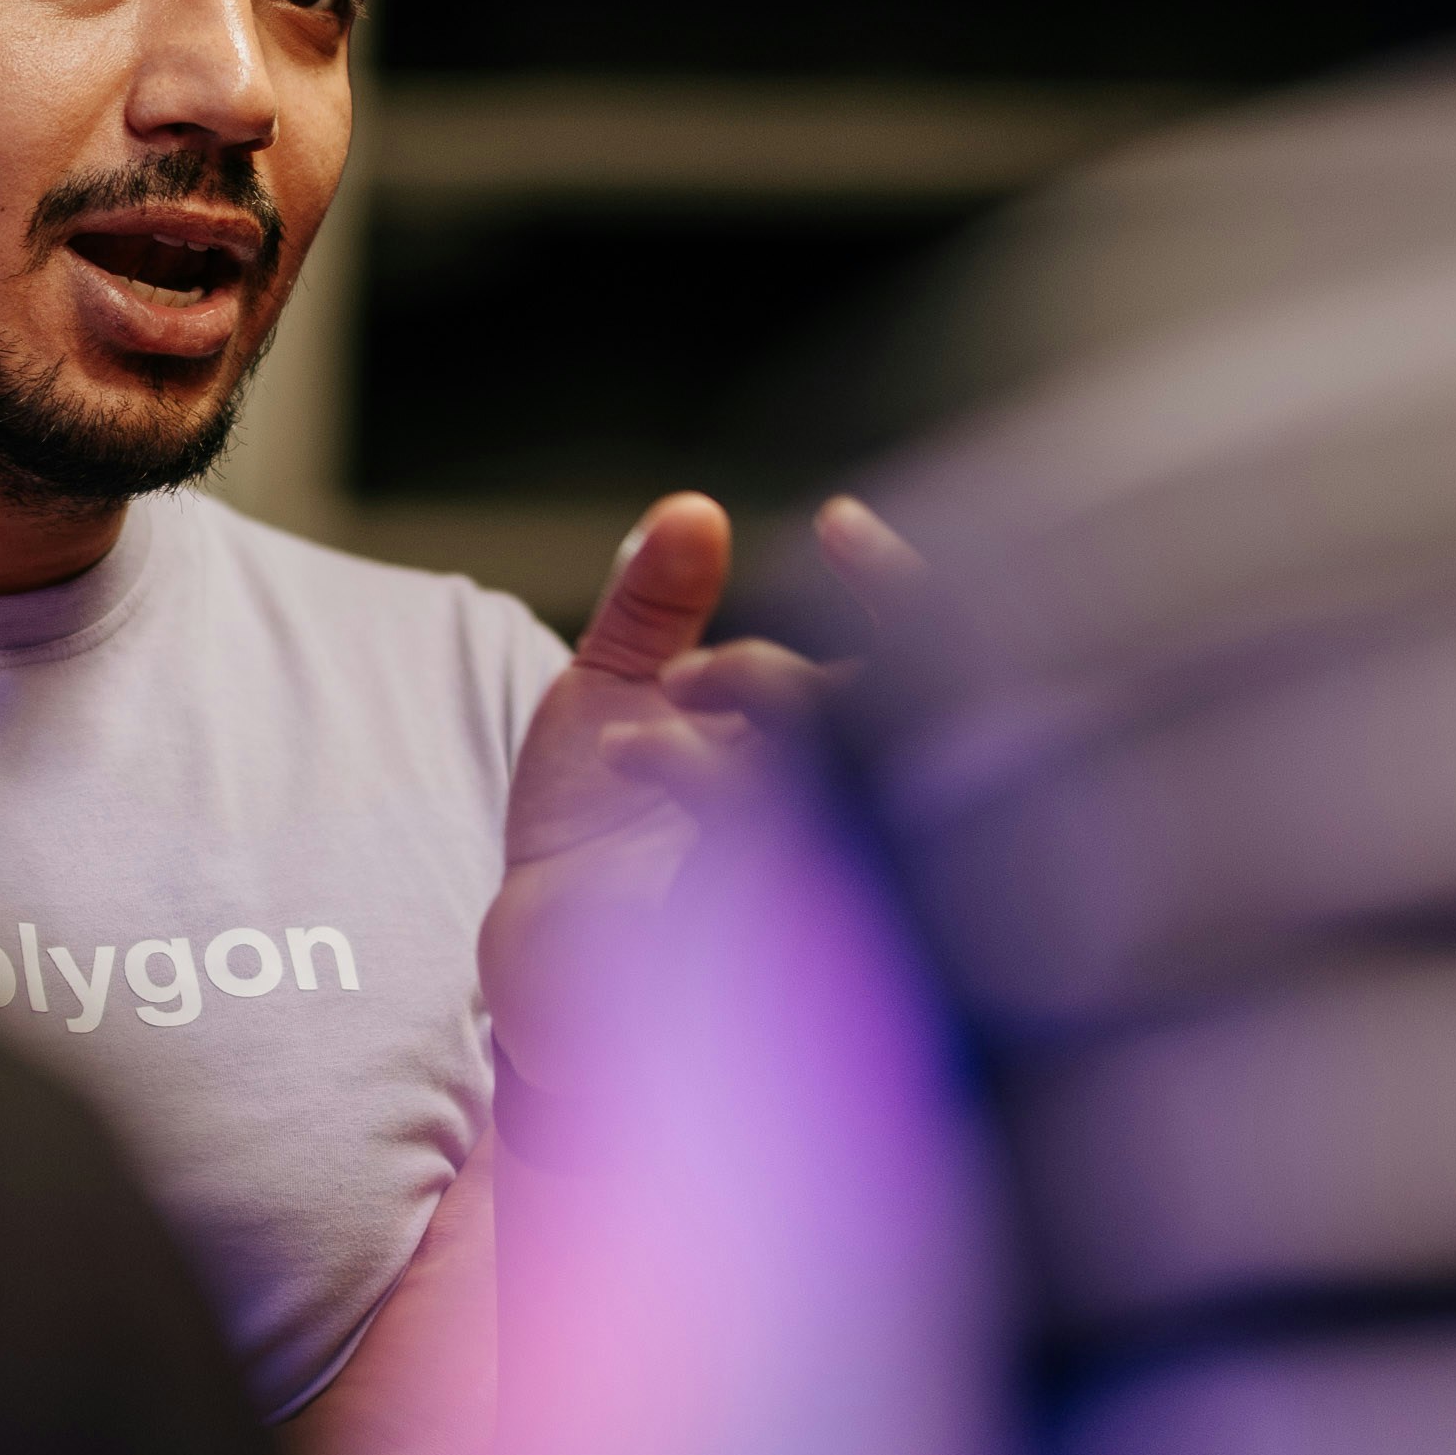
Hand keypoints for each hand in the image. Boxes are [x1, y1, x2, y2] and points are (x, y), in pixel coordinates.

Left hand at [479, 491, 915, 1097]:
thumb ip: (654, 595)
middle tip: (692, 668)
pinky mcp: (773, 912)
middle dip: (802, 661)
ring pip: (837, 749)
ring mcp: (815, 856)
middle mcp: (838, 799)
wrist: (537, 944)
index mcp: (821, 739)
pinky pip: (774, 814)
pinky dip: (698, 757)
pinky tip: (634, 752)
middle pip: (894, 709)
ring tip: (657, 709)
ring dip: (753, 694)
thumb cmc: (586, 822)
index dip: (903, 587)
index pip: (918, 660)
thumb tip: (696, 510)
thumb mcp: (610, 683)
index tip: (840, 525)